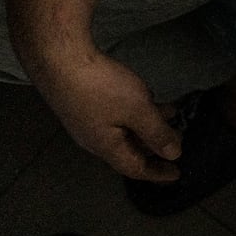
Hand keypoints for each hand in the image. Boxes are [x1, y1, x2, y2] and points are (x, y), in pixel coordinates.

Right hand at [32, 50, 182, 181]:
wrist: (59, 60)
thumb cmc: (100, 88)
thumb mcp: (138, 111)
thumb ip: (157, 133)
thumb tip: (173, 154)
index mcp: (106, 146)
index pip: (135, 168)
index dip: (157, 173)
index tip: (176, 175)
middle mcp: (94, 138)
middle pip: (129, 151)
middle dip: (154, 148)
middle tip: (176, 144)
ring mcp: (87, 120)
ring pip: (124, 130)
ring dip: (148, 126)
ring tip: (171, 116)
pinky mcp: (85, 102)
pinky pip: (117, 116)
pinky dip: (136, 113)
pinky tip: (148, 99)